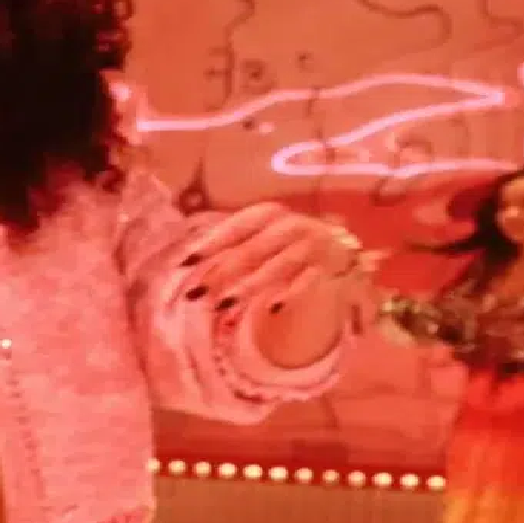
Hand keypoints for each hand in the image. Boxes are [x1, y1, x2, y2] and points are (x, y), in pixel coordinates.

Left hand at [182, 201, 363, 312]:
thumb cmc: (282, 241)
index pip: (235, 228)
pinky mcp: (328, 267)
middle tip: (195, 293)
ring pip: (277, 267)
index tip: (185, 263)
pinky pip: (307, 281)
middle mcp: (291, 226)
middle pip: (251, 251)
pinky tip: (271, 308)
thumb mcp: (257, 233)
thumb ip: (228, 244)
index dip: (209, 245)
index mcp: (268, 214)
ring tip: (224, 304)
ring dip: (249, 287)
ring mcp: (312, 245)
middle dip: (222, 273)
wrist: (338, 245)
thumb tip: (187, 262)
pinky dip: (290, 293)